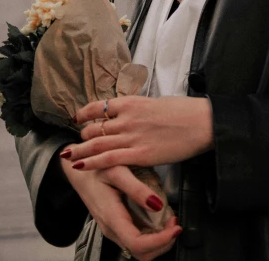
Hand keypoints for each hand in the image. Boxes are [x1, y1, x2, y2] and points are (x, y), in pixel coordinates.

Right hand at [60, 145, 181, 260]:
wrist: (79, 171)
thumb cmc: (96, 168)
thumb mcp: (118, 170)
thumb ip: (137, 188)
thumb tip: (158, 205)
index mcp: (112, 217)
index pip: (137, 244)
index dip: (160, 241)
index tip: (175, 227)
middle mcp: (112, 229)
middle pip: (141, 254)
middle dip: (163, 243)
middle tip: (175, 223)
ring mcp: (113, 230)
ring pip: (140, 250)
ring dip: (159, 241)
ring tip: (170, 221)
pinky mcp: (116, 226)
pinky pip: (136, 240)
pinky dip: (153, 235)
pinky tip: (160, 219)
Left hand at [63, 95, 213, 170]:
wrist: (201, 123)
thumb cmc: (184, 111)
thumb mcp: (156, 102)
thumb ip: (139, 109)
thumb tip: (132, 113)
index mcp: (132, 102)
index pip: (99, 106)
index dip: (84, 114)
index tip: (77, 118)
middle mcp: (127, 118)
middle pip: (94, 127)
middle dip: (83, 135)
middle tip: (78, 142)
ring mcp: (132, 137)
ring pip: (96, 143)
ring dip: (80, 150)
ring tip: (68, 156)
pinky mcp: (139, 155)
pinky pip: (108, 159)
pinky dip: (91, 162)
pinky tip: (79, 166)